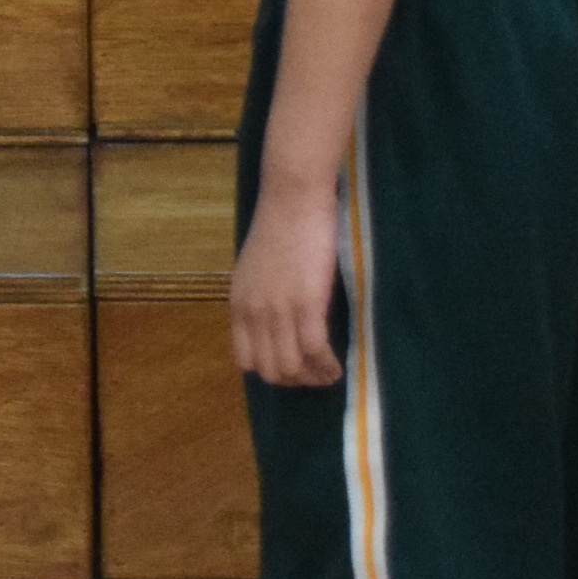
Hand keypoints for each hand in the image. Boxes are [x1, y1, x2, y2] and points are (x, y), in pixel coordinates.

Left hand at [230, 182, 346, 389]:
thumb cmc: (280, 226)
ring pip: (292, 367)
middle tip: (317, 376)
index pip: (245, 360)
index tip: (293, 368)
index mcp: (238, 305)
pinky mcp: (306, 303)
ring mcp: (278, 310)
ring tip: (330, 374)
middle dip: (295, 381)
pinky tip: (339, 366)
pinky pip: (315, 351)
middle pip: (269, 371)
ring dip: (314, 378)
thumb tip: (275, 324)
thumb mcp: (254, 269)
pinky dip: (328, 366)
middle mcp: (253, 313)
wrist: (292, 197)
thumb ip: (259, 298)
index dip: (270, 371)